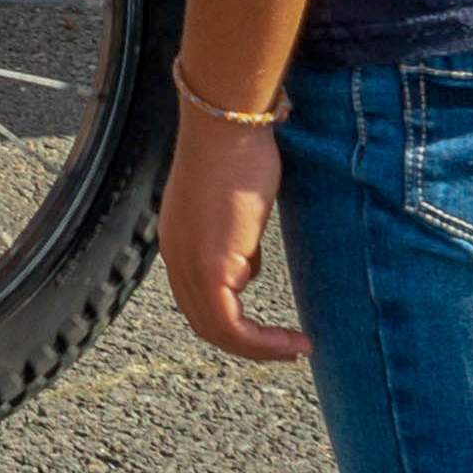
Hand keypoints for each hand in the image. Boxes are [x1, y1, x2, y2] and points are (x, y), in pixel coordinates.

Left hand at [160, 110, 308, 361]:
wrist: (228, 123)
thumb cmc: (240, 147)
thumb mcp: (238, 203)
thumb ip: (238, 236)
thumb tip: (249, 266)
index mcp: (178, 238)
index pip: (198, 297)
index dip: (233, 319)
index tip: (270, 328)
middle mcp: (175, 256)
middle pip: (204, 320)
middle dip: (248, 342)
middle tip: (287, 349)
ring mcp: (188, 264)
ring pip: (217, 331)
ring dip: (260, 348)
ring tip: (297, 349)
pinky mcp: (209, 268)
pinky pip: (233, 328)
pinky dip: (263, 344)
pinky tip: (295, 342)